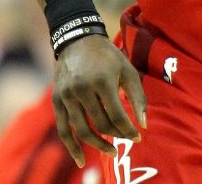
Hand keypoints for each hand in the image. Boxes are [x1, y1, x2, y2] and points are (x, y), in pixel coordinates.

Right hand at [52, 35, 147, 165]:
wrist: (77, 41)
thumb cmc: (108, 57)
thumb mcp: (128, 70)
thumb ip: (138, 96)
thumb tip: (144, 124)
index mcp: (102, 81)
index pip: (116, 115)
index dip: (128, 129)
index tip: (138, 136)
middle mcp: (82, 89)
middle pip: (100, 123)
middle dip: (116, 136)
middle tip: (127, 141)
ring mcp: (66, 96)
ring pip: (82, 130)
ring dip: (98, 145)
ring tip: (111, 152)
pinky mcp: (56, 101)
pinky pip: (63, 129)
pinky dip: (72, 147)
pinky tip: (81, 160)